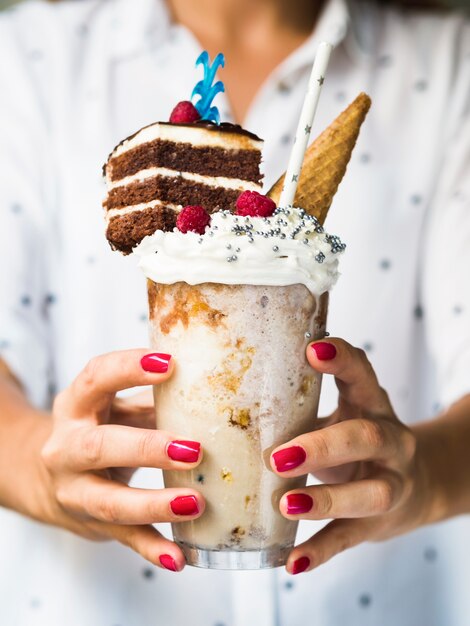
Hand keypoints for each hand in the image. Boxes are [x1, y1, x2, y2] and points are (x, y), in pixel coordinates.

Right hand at [40, 349, 204, 571]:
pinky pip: (123, 538)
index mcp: (76, 405)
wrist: (50, 476)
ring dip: (153, 504)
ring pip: (108, 501)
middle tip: (193, 450)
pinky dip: (152, 548)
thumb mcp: (117, 407)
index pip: (96, 378)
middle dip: (146, 448)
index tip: (170, 365)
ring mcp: (75, 490)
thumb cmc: (100, 429)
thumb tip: (217, 387)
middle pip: (99, 446)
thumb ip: (155, 399)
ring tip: (195, 503)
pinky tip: (179, 556)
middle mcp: (67, 447)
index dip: (128, 369)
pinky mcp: (91, 523)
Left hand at [270, 339, 428, 574]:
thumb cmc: (357, 442)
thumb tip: (226, 390)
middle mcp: (389, 442)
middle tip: (278, 456)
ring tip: (286, 504)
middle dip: (323, 446)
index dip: (342, 360)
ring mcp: (390, 484)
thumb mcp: (342, 415)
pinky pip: (351, 537)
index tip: (312, 348)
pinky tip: (292, 561)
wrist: (415, 485)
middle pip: (366, 437)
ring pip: (368, 493)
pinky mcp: (379, 524)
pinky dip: (321, 550)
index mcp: (372, 406)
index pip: (363, 374)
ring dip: (325, 500)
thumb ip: (301, 405)